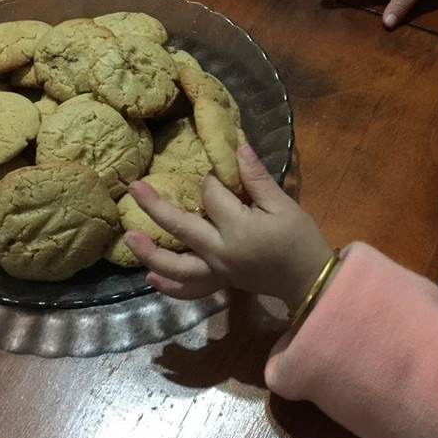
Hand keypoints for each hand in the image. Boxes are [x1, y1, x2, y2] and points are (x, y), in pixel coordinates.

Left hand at [124, 144, 333, 310]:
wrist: (309, 278)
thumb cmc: (300, 239)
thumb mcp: (284, 204)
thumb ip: (257, 178)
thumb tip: (238, 148)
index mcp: (237, 228)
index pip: (212, 196)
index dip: (213, 180)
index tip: (221, 172)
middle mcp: (220, 252)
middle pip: (181, 227)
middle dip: (155, 207)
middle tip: (133, 189)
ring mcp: (217, 270)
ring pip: (177, 266)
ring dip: (150, 253)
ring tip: (129, 238)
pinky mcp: (219, 281)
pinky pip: (189, 289)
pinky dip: (169, 286)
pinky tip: (151, 278)